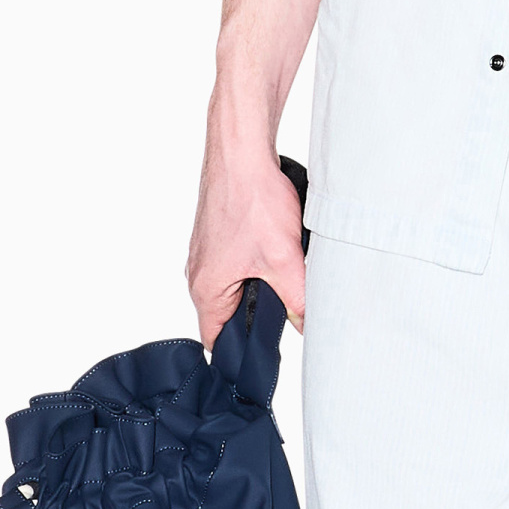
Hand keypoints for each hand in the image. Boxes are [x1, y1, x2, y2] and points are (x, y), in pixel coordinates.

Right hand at [186, 133, 305, 346]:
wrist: (243, 153)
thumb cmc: (251, 200)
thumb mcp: (285, 261)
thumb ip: (298, 300)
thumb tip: (308, 325)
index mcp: (206, 290)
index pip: (216, 341)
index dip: (240, 354)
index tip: (265, 355)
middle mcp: (199, 274)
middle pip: (228, 315)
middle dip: (257, 317)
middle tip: (287, 314)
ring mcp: (207, 254)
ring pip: (236, 288)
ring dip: (261, 287)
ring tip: (284, 278)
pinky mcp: (219, 237)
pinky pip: (237, 264)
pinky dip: (258, 265)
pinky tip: (278, 253)